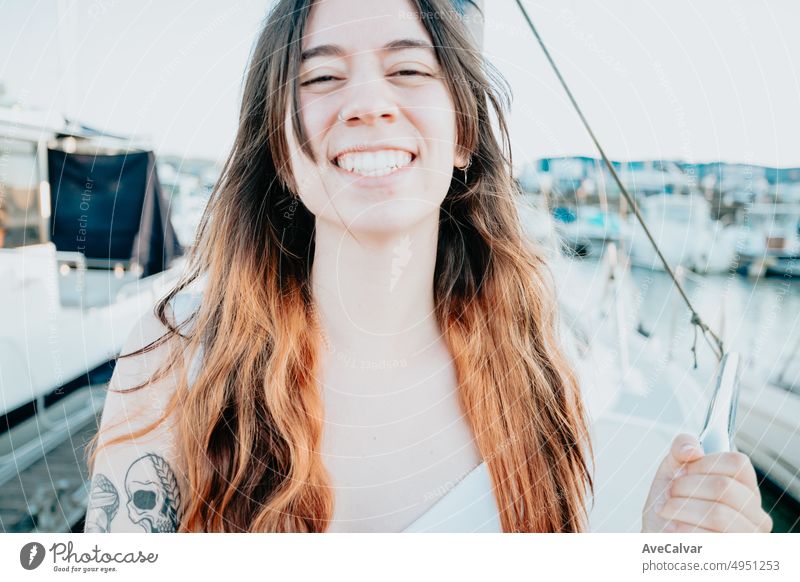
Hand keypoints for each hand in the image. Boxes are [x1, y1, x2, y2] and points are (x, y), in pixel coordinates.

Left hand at [641, 433, 771, 532]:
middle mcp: (755, 514)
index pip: (737, 463)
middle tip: (669, 495)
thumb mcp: (671, 470)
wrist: (658, 539)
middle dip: (684, 487)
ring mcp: (748, 538)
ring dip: (680, 510)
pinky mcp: (734, 557)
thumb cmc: (670, 506)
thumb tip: (692, 450)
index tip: (683, 472)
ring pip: (718, 514)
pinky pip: (710, 540)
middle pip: (723, 487)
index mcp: (744, 487)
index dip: (702, 464)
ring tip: (667, 512)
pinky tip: (673, 530)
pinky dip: (683, 531)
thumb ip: (682, 448)